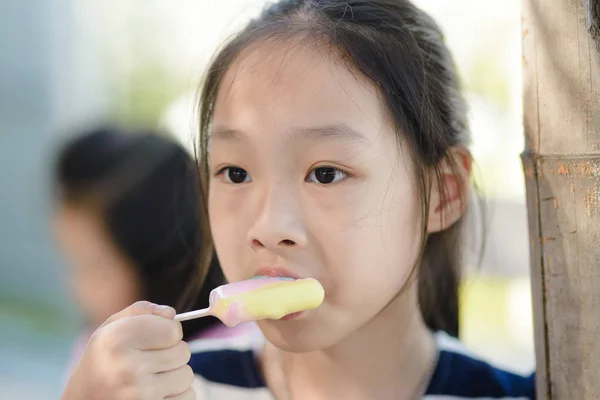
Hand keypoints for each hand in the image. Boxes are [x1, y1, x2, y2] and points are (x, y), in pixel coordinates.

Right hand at [62, 301, 194, 399]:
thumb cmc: (102, 363)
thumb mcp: (109, 330)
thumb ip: (141, 312)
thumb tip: (171, 314)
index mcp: (116, 340)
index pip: (173, 330)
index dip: (169, 331)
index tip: (157, 337)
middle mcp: (126, 368)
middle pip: (183, 352)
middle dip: (172, 354)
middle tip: (150, 362)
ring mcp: (139, 395)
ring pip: (187, 375)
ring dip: (175, 376)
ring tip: (150, 379)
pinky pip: (188, 397)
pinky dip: (176, 395)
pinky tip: (154, 395)